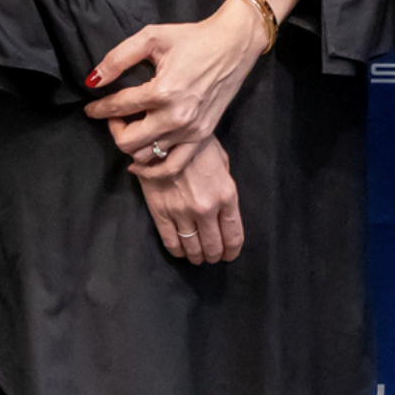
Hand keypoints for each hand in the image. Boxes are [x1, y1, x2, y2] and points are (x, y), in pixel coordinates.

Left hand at [87, 0, 290, 169]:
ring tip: (132, 127)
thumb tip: (94, 80)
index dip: (99, 108)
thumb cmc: (193, 38)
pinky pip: (172, 165)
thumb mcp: (152, 37)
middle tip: (115, 115)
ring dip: (131, 144)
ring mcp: (190, 130)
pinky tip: (140, 163)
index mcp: (163, 91)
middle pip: (127, 141)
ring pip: (145, 155)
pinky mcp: (201, 136)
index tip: (91, 108)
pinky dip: (153, 169)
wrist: (233, 45)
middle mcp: (176, 116)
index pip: (118, 108)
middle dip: (114, 129)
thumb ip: (118, 58)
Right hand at [142, 134, 244, 264]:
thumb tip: (224, 209)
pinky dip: (177, 251)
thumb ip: (225, 189)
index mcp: (226, 196)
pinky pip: (170, 241)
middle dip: (214, 255)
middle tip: (212, 257)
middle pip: (213, 246)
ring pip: (192, 247)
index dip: (232, 250)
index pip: (233, 235)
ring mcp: (182, 213)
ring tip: (197, 257)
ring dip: (197, 256)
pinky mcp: (161, 212)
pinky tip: (180, 252)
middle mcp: (206, 209)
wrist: (165, 136)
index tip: (229, 255)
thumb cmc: (198, 145)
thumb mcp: (223, 163)